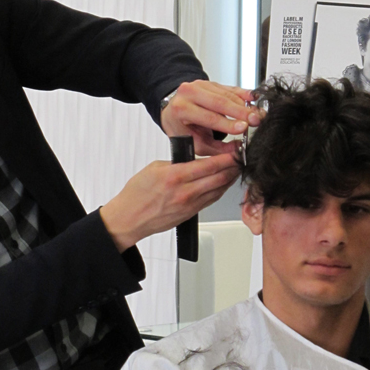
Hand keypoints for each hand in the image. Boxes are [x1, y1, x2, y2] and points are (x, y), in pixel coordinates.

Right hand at [100, 154, 239, 251]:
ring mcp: (189, 205)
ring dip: (230, 178)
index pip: (209, 165)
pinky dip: (220, 190)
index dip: (227, 157)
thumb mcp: (154, 169)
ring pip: (219, 189)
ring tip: (235, 168)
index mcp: (175, 176)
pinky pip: (211, 200)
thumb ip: (176, 163)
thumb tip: (193, 160)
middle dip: (233, 166)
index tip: (234, 150)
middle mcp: (185, 192)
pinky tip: (223, 183)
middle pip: (219, 177)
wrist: (129, 219)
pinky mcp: (190, 214)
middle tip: (240, 158)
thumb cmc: (136, 195)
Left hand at [160, 79, 260, 155]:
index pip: (208, 117)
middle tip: (255, 120)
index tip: (243, 129)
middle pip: (219, 102)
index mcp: (180, 109)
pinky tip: (253, 100)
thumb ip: (218, 149)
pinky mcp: (211, 83)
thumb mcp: (197, 144)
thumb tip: (238, 152)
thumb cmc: (183, 129)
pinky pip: (230, 88)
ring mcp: (200, 85)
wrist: (174, 113)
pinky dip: (243, 94)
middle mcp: (188, 93)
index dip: (227, 123)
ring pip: (227, 94)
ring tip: (257, 115)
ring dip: (244, 105)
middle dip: (240, 112)